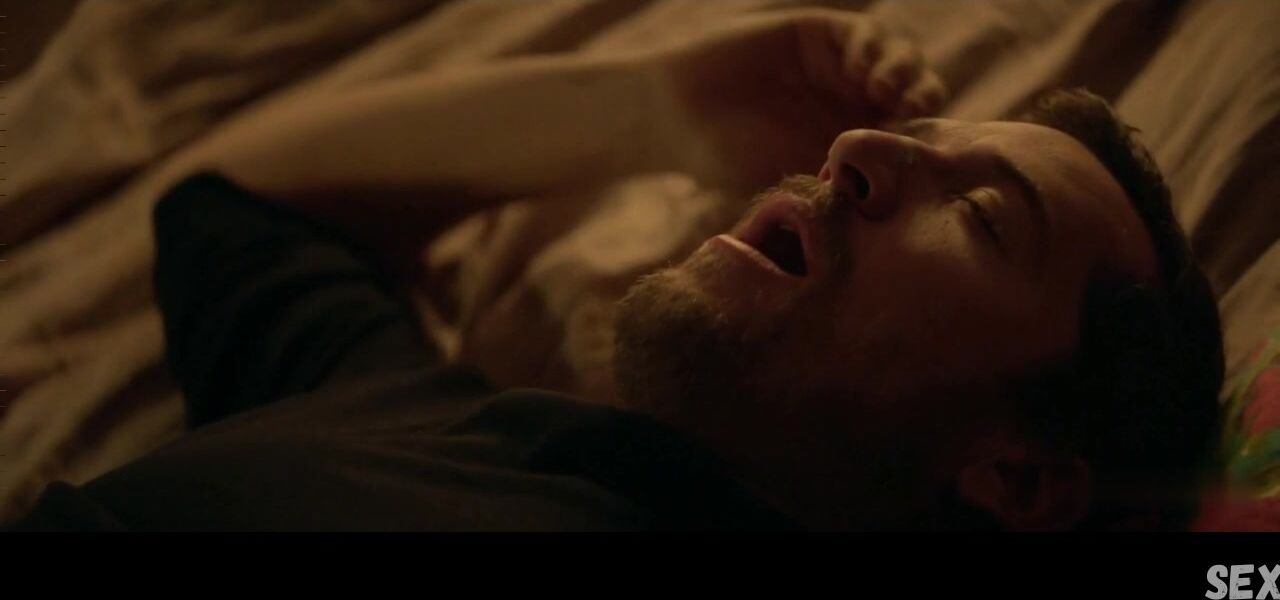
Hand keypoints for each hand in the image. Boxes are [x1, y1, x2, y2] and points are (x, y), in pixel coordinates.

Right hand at [649, 9, 947, 193]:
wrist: (673, 117)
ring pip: (899, 59)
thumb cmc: (723, 162)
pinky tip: (860, 69)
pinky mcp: (817, 33)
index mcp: (853, 141)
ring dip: (905, 71)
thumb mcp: (789, 184)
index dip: (925, 139)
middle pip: (917, 93)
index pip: (911, 135)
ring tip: (886, 90)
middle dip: (924, 99)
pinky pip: (864, 32)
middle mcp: (852, 101)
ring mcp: (837, 66)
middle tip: (913, 112)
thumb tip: (893, 214)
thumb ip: (837, 190)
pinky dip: (872, 47)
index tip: (919, 153)